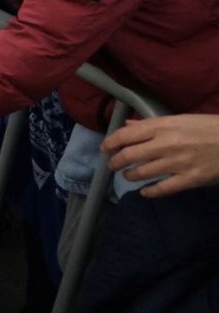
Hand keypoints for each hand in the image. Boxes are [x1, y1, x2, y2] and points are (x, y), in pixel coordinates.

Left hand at [103, 115, 218, 197]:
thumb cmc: (208, 128)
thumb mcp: (179, 120)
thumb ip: (151, 125)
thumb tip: (127, 126)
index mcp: (162, 126)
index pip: (126, 135)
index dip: (110, 143)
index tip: (104, 148)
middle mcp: (166, 144)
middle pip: (129, 156)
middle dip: (116, 162)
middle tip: (112, 165)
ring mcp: (178, 163)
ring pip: (143, 173)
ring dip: (130, 175)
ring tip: (128, 175)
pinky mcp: (191, 179)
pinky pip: (163, 189)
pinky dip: (150, 192)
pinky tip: (145, 192)